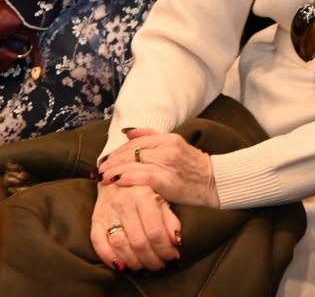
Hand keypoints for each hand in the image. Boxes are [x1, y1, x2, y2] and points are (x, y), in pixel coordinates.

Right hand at [91, 179, 182, 272]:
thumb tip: (176, 240)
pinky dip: (109, 257)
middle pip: (138, 242)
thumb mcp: (162, 199)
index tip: (172, 256)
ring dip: (134, 262)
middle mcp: (124, 203)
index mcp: (143, 197)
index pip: (155, 231)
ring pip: (120, 244)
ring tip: (144, 266)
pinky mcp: (96, 220)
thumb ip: (170, 219)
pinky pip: (98, 242)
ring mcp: (108, 212)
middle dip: (152, 259)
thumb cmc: (143, 192)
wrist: (117, 177)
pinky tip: (121, 265)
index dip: (165, 249)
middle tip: (159, 265)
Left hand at [98, 128, 221, 208]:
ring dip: (115, 170)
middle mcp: (167, 148)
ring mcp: (167, 164)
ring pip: (134, 163)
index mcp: (169, 138)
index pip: (136, 141)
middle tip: (99, 170)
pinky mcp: (167, 180)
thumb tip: (127, 132)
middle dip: (113, 161)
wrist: (216, 183)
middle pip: (132, 152)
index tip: (107, 159)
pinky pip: (142, 176)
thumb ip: (152, 137)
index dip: (119, 151)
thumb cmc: (194, 168)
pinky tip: (117, 182)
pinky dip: (127, 177)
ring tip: (103, 178)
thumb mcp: (176, 146)